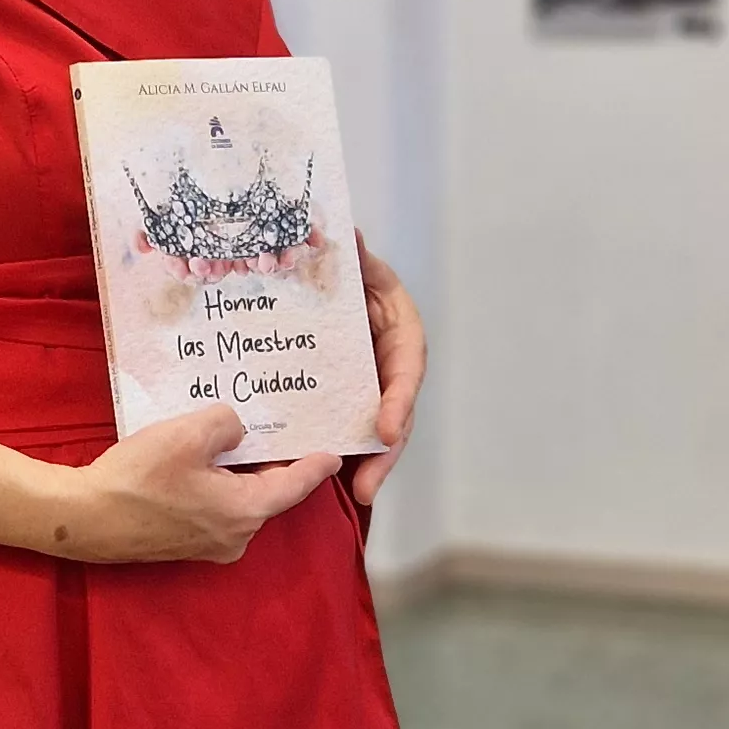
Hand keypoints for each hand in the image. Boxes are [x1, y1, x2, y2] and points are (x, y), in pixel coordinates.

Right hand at [54, 405, 338, 563]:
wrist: (85, 519)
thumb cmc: (138, 478)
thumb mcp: (188, 433)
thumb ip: (227, 423)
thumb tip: (237, 432)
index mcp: (246, 511)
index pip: (295, 486)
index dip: (316, 467)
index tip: (335, 454)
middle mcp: (237, 537)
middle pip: (268, 494)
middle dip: (273, 463)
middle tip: (278, 430)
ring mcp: (211, 547)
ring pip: (241, 502)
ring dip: (241, 475)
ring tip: (236, 441)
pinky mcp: (187, 546)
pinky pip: (219, 511)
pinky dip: (220, 488)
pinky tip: (203, 465)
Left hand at [349, 237, 425, 507]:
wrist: (321, 279)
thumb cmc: (348, 272)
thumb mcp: (356, 265)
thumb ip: (355, 258)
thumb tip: (352, 235)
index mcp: (399, 330)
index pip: (406, 371)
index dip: (398, 402)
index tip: (387, 430)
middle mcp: (390, 363)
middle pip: (396, 413)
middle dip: (386, 452)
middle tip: (369, 483)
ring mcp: (371, 384)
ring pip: (377, 430)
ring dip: (370, 464)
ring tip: (360, 493)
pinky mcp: (345, 398)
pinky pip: (345, 428)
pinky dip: (342, 454)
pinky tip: (328, 479)